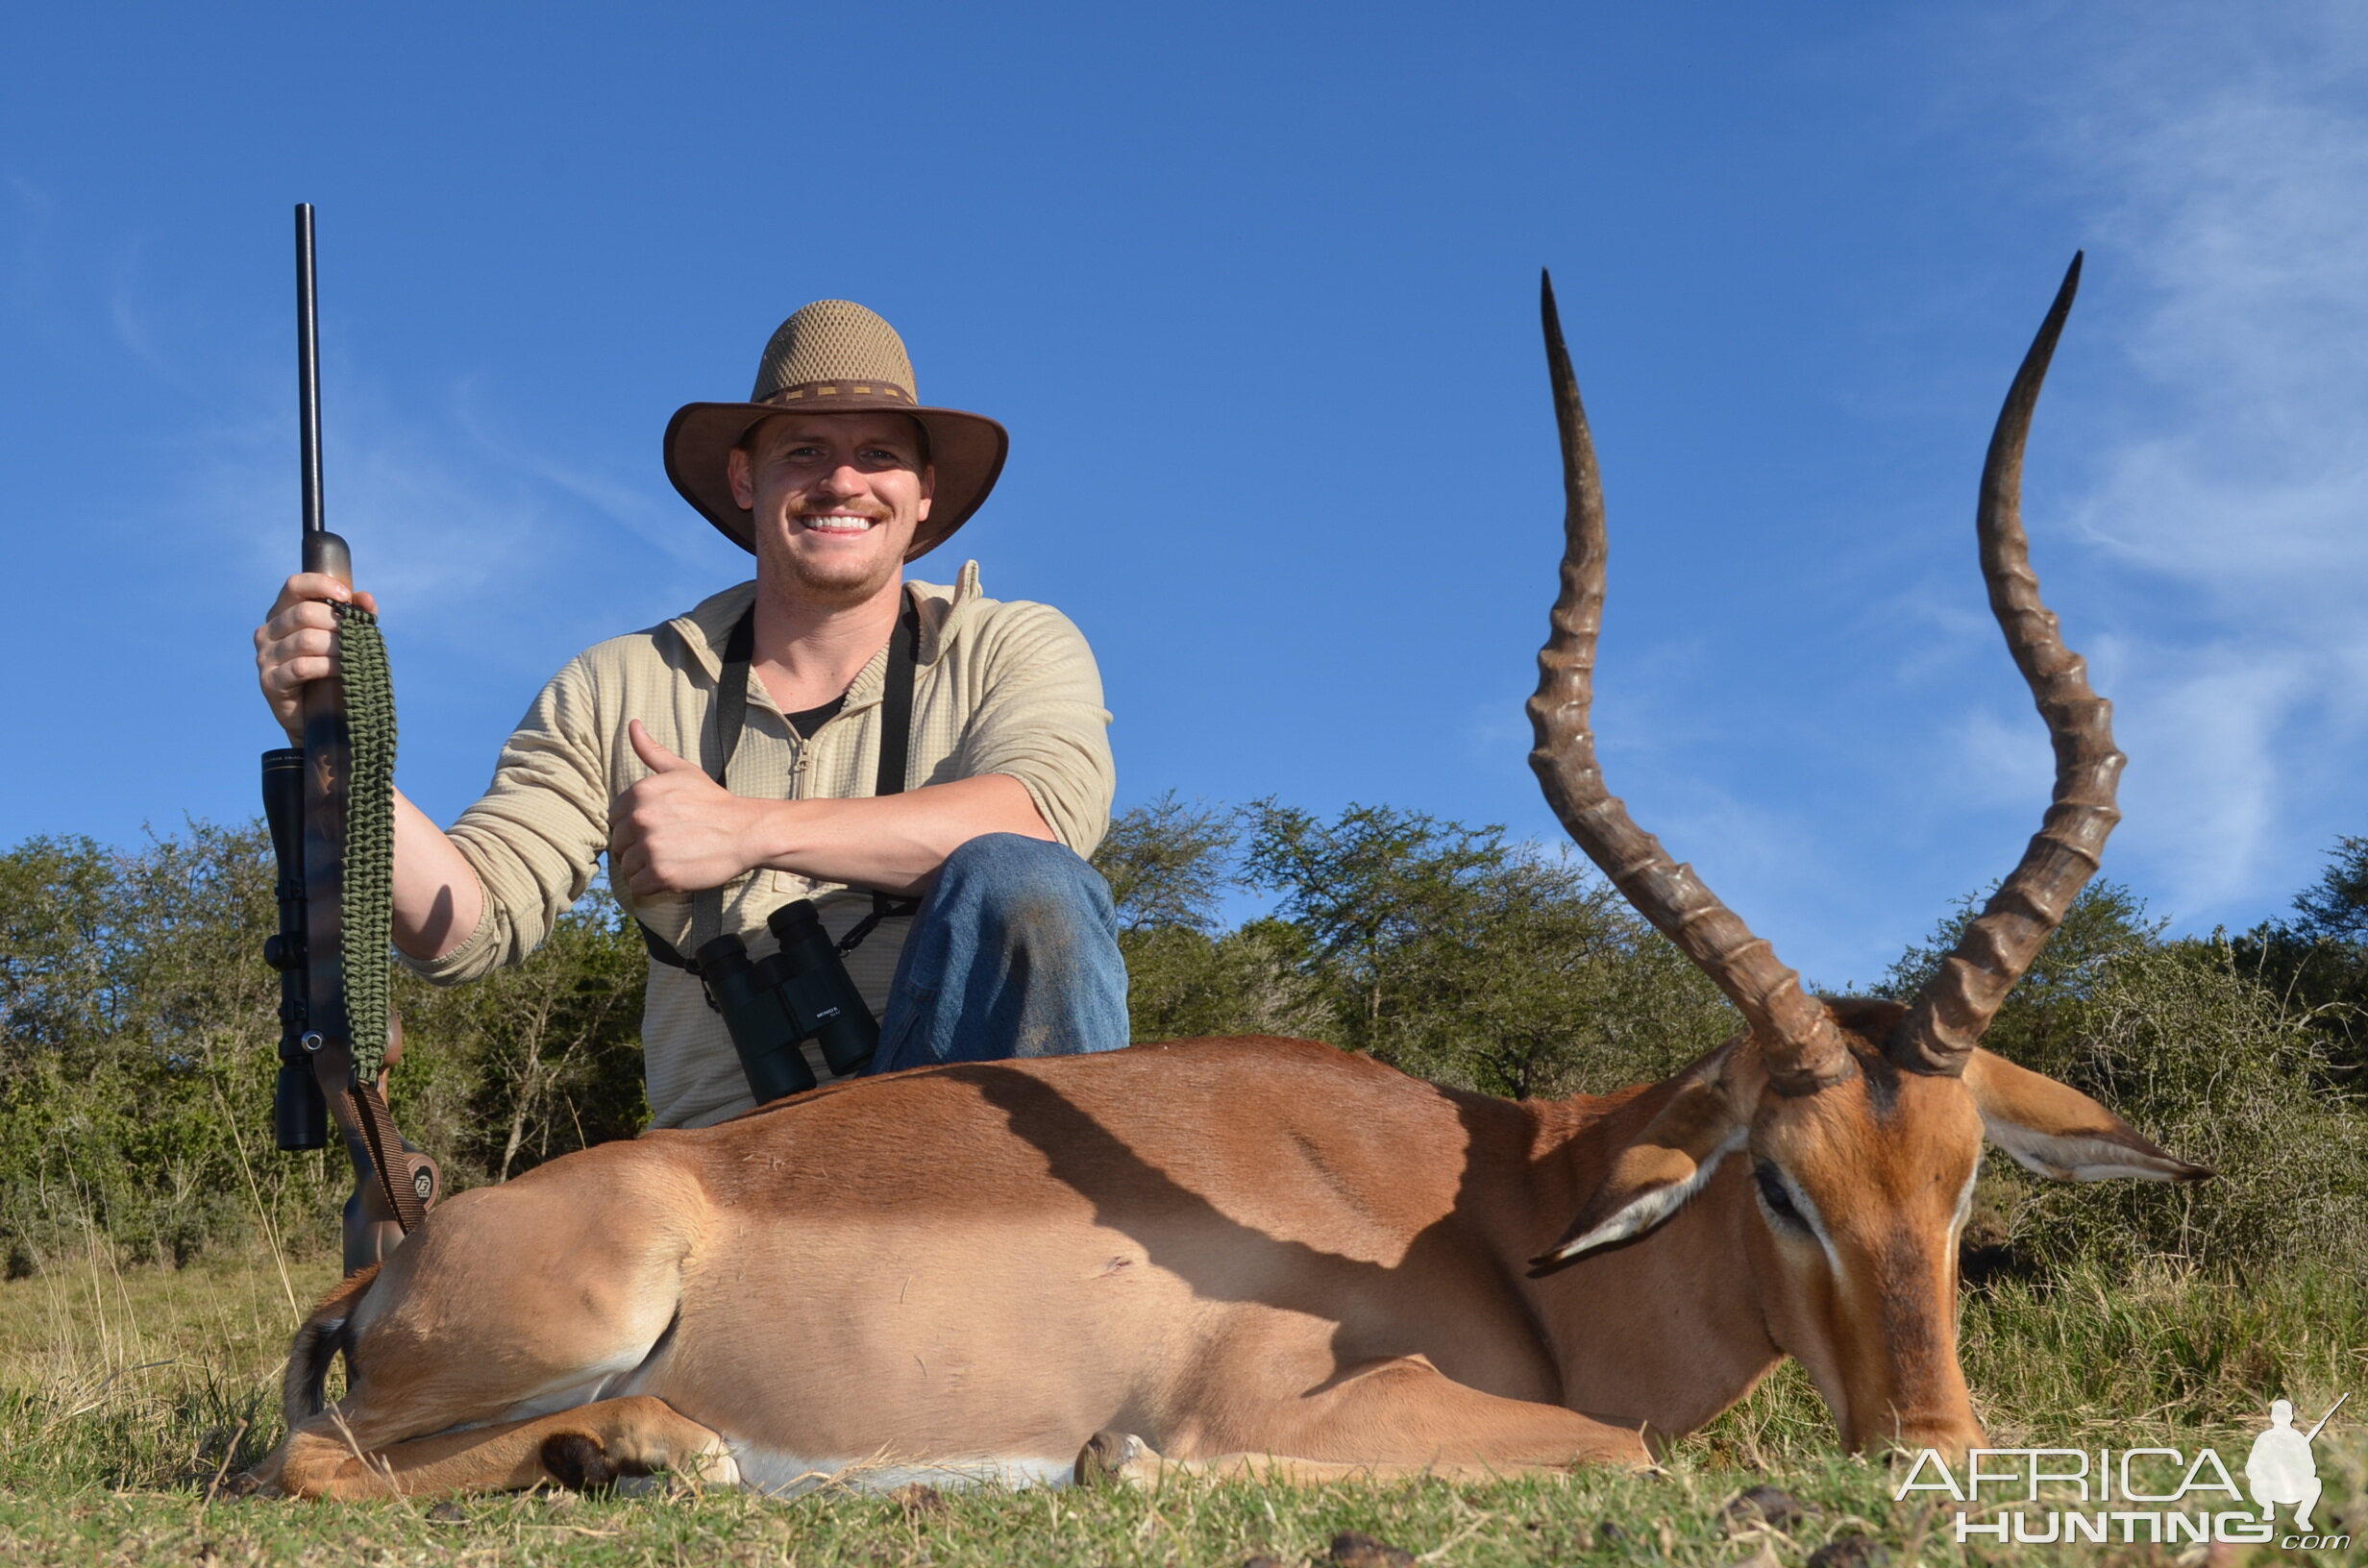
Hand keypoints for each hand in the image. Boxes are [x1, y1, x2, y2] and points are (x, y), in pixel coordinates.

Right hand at [254, 573, 377, 740]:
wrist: (318, 714)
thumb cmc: (331, 669)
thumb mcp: (345, 638)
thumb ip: (356, 615)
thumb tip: (367, 598)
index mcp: (282, 613)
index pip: (294, 586)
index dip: (320, 584)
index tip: (345, 595)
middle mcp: (268, 632)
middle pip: (304, 613)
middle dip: (337, 622)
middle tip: (357, 634)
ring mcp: (265, 657)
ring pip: (306, 640)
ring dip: (337, 646)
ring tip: (354, 654)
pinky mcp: (270, 682)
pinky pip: (302, 667)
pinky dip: (328, 666)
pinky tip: (343, 669)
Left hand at [609, 721, 764, 897]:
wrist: (746, 831)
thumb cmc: (713, 801)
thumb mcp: (683, 771)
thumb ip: (652, 751)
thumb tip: (632, 724)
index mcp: (640, 793)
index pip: (614, 819)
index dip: (633, 826)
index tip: (656, 828)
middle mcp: (641, 818)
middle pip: (618, 845)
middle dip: (637, 849)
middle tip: (665, 847)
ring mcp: (650, 847)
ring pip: (627, 867)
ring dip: (645, 869)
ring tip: (671, 860)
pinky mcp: (662, 873)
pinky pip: (638, 887)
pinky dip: (652, 886)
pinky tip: (672, 874)